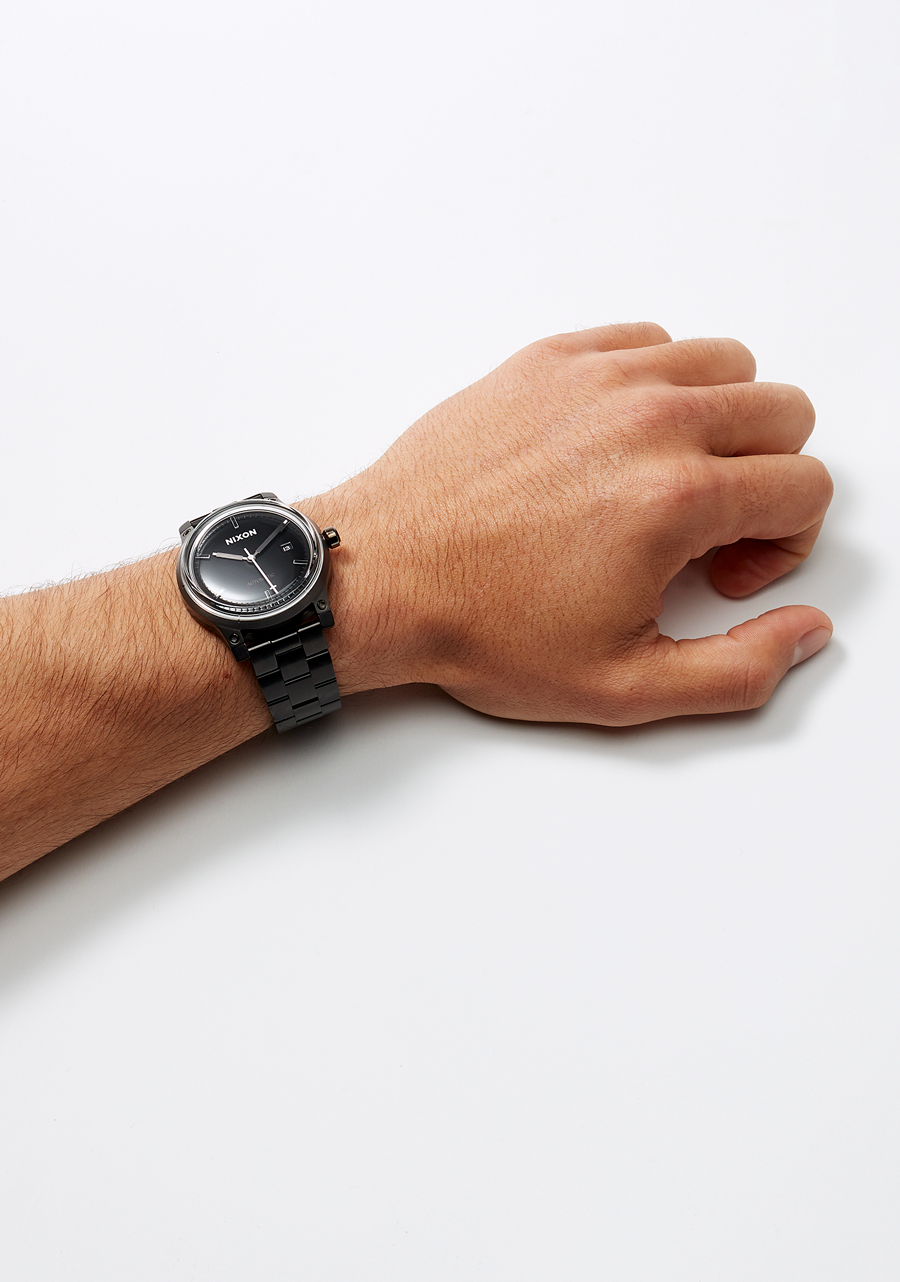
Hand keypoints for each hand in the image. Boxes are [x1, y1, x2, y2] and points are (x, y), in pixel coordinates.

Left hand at [310, 322, 832, 724]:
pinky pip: (647, 340)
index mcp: (676, 496)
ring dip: (721, 422)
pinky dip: (656, 383)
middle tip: (706, 531)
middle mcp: (646, 418)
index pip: (806, 485)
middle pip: (783, 410)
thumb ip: (737, 670)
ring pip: (724, 363)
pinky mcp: (547, 359)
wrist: (382, 578)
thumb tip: (804, 629)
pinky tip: (614, 444)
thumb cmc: (482, 629)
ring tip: (666, 481)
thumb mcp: (621, 688)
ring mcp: (594, 377)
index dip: (785, 543)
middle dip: (767, 476)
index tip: (724, 574)